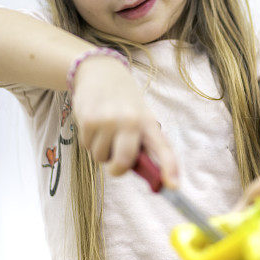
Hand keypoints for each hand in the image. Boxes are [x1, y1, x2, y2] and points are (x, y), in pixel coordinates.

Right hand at [71, 55, 178, 187]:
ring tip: (105, 132)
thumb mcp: (140, 118)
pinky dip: (89, 142)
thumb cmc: (124, 104)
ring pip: (101, 158)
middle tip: (116, 163)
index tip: (173, 186)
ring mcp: (109, 121)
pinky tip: (94, 125)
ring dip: (101, 151)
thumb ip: (143, 144)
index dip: (169, 168)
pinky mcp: (89, 120)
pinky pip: (87, 148)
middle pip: (124, 161)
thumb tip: (148, 176)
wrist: (101, 73)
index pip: (163, 148)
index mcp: (149, 123)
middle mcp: (131, 121)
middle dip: (118, 169)